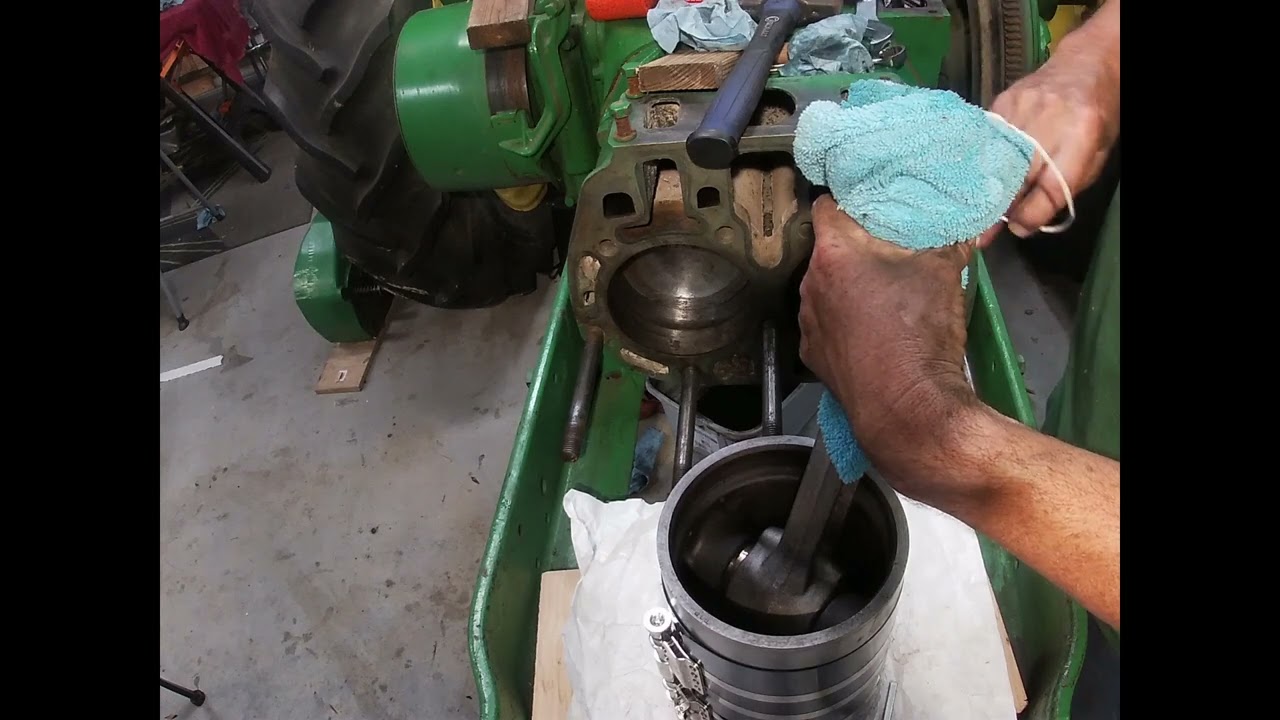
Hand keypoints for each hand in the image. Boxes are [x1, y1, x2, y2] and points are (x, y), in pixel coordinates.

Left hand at [799, 197, 983, 506]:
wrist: (908, 410)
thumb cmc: (920, 334)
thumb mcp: (944, 270)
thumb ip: (947, 236)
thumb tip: (959, 218)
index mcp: (833, 253)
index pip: (829, 204)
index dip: (853, 198)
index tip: (874, 200)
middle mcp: (809, 284)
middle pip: (830, 247)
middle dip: (858, 243)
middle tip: (891, 243)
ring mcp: (808, 321)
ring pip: (827, 286)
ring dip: (851, 282)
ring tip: (888, 289)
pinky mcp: (814, 353)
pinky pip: (828, 321)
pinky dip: (846, 318)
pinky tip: (875, 327)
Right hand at [981, 13, 1120, 242]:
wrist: (1088, 64)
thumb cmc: (1098, 116)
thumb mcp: (1097, 155)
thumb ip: (1067, 187)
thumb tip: (1028, 221)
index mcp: (1082, 134)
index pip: (1049, 187)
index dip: (1030, 214)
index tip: (1018, 229)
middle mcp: (1049, 119)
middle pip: (1017, 176)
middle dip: (1000, 208)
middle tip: (981, 233)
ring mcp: (1021, 107)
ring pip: (994, 161)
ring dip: (984, 188)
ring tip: (973, 209)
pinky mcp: (1002, 101)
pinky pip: (984, 141)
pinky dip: (979, 162)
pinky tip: (973, 176)